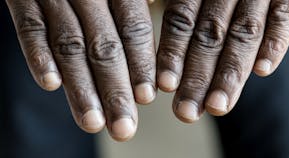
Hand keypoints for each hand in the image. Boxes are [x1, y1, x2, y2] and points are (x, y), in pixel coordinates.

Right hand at [6, 0, 155, 140]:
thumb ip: (134, 14)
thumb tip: (151, 64)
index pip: (133, 28)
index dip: (141, 64)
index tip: (146, 98)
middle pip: (104, 44)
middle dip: (114, 90)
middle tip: (124, 128)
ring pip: (69, 44)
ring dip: (80, 87)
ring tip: (93, 122)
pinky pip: (29, 26)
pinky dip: (37, 56)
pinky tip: (50, 85)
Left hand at [157, 0, 288, 121]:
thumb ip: (181, 8)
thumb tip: (159, 50)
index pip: (181, 21)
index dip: (173, 54)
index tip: (167, 86)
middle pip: (210, 35)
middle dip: (198, 76)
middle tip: (187, 112)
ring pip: (244, 33)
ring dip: (231, 73)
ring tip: (218, 106)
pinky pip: (284, 14)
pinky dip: (276, 42)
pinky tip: (263, 71)